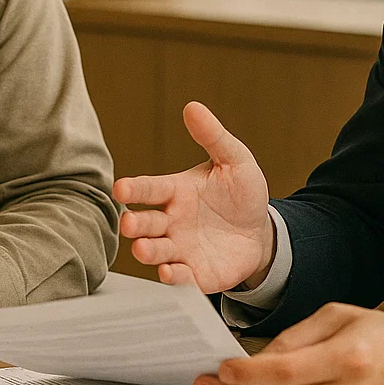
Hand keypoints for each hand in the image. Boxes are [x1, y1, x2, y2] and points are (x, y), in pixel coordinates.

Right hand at [112, 102, 273, 292]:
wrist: (262, 231)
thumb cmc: (242, 193)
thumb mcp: (234, 160)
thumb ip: (213, 137)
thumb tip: (193, 107)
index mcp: (176, 191)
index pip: (150, 188)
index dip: (135, 188)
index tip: (121, 188)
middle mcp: (171, 221)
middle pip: (145, 223)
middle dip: (135, 224)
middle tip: (129, 223)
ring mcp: (181, 248)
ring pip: (156, 251)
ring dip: (148, 251)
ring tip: (144, 249)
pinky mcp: (196, 273)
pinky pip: (180, 277)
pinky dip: (172, 277)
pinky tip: (170, 273)